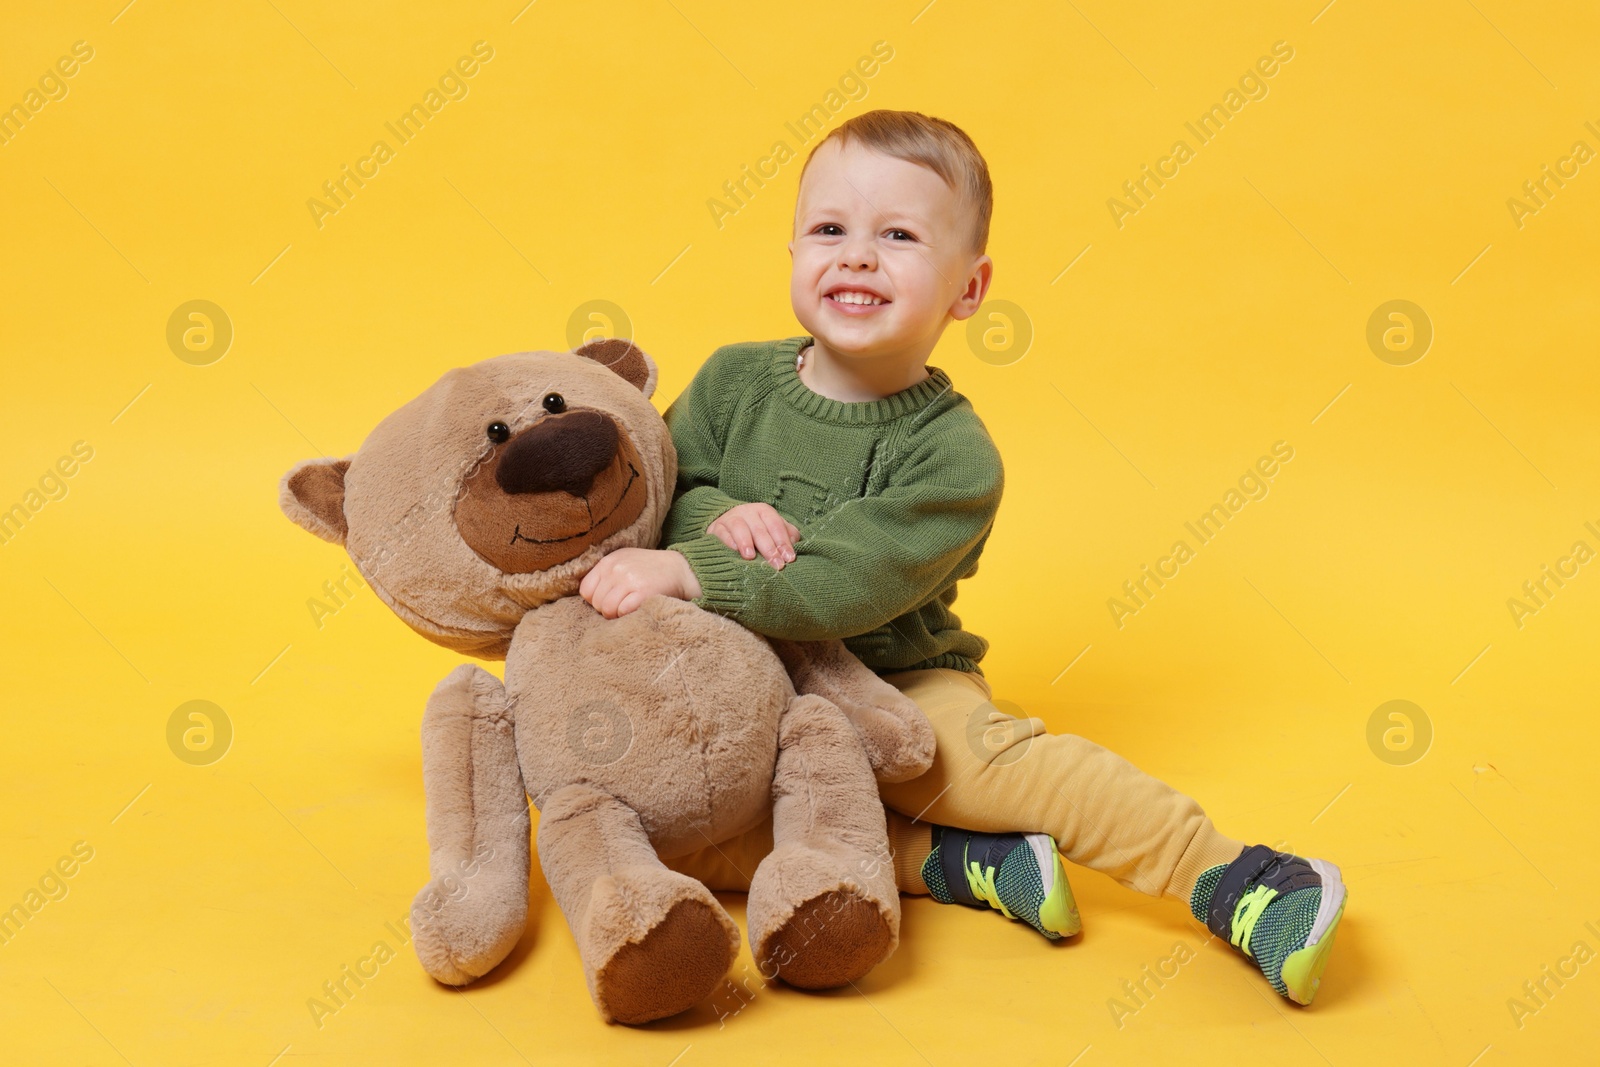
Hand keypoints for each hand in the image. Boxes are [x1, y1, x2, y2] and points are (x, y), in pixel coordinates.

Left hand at [579, 547, 701, 619]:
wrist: (680, 569)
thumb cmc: (650, 570)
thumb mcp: (624, 562)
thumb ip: (605, 575)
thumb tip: (589, 598)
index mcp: (608, 561)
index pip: (586, 590)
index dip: (595, 600)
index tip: (609, 600)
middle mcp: (616, 568)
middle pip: (596, 602)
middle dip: (607, 610)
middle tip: (623, 606)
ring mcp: (629, 579)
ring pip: (607, 609)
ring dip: (616, 615)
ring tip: (629, 609)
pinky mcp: (643, 591)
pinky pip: (622, 611)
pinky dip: (627, 614)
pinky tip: (637, 608)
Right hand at [707, 502, 800, 569]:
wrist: (726, 525)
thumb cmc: (755, 531)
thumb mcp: (771, 529)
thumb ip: (786, 534)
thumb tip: (794, 543)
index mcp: (764, 511)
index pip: (776, 525)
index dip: (783, 542)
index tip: (789, 558)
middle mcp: (748, 512)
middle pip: (760, 529)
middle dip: (769, 548)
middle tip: (776, 565)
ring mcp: (730, 518)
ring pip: (739, 527)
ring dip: (746, 542)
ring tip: (751, 557)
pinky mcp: (715, 527)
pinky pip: (721, 533)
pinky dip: (727, 541)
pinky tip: (733, 551)